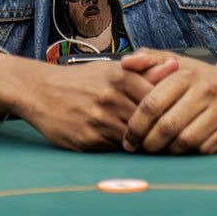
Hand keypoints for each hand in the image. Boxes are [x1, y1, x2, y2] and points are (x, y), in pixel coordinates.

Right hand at [14, 58, 179, 151]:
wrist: (40, 91)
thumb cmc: (81, 80)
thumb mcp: (112, 70)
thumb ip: (145, 71)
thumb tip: (176, 66)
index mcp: (121, 77)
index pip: (159, 99)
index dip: (167, 110)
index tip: (171, 116)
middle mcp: (111, 97)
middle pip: (148, 121)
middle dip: (156, 129)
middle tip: (163, 134)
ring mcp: (99, 120)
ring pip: (134, 137)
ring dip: (139, 141)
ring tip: (142, 139)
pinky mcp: (87, 140)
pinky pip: (114, 149)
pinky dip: (120, 147)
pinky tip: (118, 141)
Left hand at [120, 50, 216, 154]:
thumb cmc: (204, 76)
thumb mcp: (178, 61)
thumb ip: (149, 59)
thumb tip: (124, 63)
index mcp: (187, 76)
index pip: (153, 103)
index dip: (136, 125)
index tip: (129, 137)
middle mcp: (204, 93)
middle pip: (167, 126)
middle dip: (148, 142)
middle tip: (140, 147)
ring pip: (185, 141)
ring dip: (167, 151)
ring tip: (158, 149)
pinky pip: (202, 149)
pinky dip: (187, 154)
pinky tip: (178, 150)